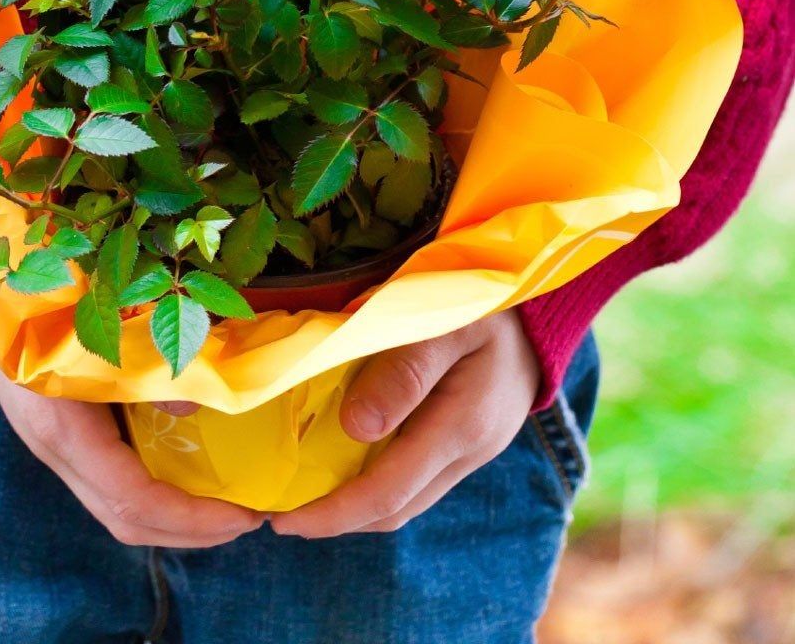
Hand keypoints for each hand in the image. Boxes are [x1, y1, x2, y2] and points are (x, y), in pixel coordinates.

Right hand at [0, 347, 262, 547]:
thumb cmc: (44, 290)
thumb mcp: (98, 321)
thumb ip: (145, 362)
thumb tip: (193, 408)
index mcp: (62, 429)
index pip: (133, 500)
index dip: (191, 518)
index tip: (243, 515)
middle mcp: (52, 448)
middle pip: (124, 518)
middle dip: (189, 531)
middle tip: (246, 519)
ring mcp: (49, 441)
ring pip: (113, 505)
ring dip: (172, 517)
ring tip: (223, 504)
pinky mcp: (55, 427)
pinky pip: (107, 479)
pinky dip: (151, 490)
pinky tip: (183, 469)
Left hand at [270, 310, 540, 537]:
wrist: (543, 304)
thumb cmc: (487, 302)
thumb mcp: (446, 322)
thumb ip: (405, 371)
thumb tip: (355, 427)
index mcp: (461, 427)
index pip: (387, 493)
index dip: (332, 514)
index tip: (283, 519)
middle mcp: (468, 452)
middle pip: (394, 508)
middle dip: (335, 518)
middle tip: (279, 513)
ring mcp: (472, 451)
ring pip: (405, 498)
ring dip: (355, 505)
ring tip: (304, 493)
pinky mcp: (468, 441)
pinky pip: (417, 476)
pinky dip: (377, 480)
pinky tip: (345, 460)